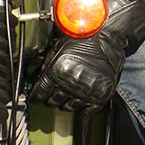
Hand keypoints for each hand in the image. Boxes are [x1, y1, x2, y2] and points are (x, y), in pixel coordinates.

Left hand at [30, 0, 144, 111]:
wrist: (108, 34)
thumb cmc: (84, 36)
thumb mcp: (58, 45)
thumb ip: (47, 63)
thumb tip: (39, 76)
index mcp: (57, 71)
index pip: (40, 93)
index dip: (36, 95)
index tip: (36, 96)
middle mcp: (71, 83)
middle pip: (53, 101)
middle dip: (50, 97)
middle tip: (52, 92)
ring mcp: (87, 90)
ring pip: (69, 107)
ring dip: (65, 102)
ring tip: (67, 92)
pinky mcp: (101, 94)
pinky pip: (88, 110)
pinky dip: (83, 107)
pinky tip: (81, 98)